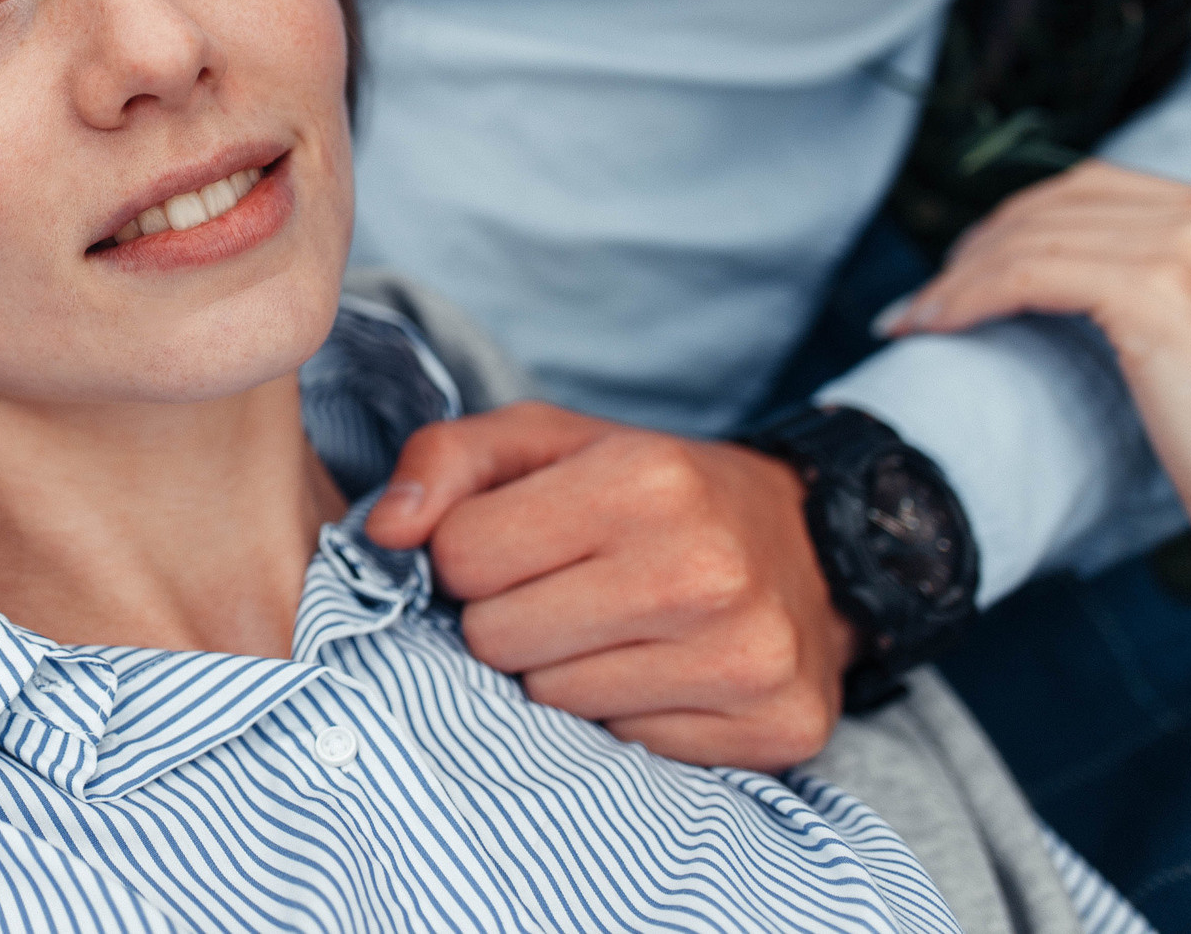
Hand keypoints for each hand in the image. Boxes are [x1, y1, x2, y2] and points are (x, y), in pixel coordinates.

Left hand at [367, 402, 854, 770]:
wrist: (808, 545)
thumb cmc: (648, 489)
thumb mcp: (544, 441)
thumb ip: (445, 462)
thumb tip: (382, 534)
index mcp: (642, 481)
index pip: (462, 556)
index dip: (470, 554)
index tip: (516, 545)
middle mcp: (703, 571)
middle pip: (498, 639)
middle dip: (508, 617)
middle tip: (562, 591)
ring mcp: (747, 658)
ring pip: (554, 703)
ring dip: (561, 672)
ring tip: (610, 629)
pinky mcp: (777, 730)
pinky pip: (626, 749)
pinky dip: (626, 717)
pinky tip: (661, 672)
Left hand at [881, 158, 1190, 593]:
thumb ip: (1145, 281)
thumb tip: (1046, 264)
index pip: (1093, 187)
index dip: (1016, 220)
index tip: (960, 266)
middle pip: (1055, 206)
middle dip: (977, 246)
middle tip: (926, 295)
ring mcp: (1190, 247)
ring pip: (1030, 240)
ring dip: (957, 278)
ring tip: (915, 316)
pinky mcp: (1159, 294)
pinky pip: (1027, 275)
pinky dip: (968, 296)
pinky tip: (935, 324)